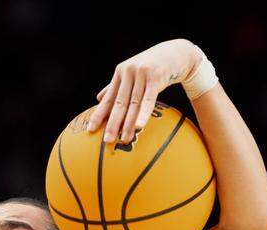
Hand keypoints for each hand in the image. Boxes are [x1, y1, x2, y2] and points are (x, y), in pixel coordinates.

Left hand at [86, 39, 201, 143]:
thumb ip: (116, 86)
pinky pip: (149, 99)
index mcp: (120, 73)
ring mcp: (141, 74)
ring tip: (124, 139)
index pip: (108, 98)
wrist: (176, 52)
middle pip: (119, 104)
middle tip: (107, 141)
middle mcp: (128, 73)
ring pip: (134, 104)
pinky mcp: (156, 77)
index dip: (99, 115)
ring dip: (129, 124)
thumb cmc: (152, 65)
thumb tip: (99, 98)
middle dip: (112, 124)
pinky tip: (139, 126)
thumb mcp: (132, 73)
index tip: (90, 130)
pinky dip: (144, 113)